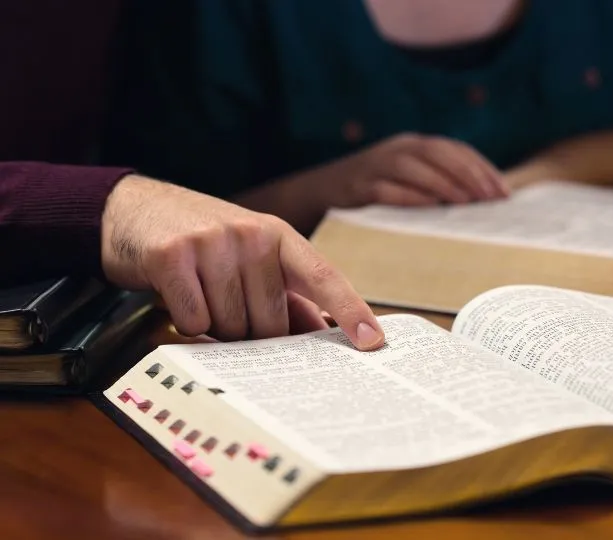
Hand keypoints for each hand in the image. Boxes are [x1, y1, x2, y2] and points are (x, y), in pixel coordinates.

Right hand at [100, 175, 384, 349]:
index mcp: (279, 235)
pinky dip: (185, 322)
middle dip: (251, 332)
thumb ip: (285, 293)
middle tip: (228, 306)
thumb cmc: (203, 242)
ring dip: (216, 327)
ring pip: (232, 327)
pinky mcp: (173, 256)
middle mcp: (252, 234)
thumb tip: (321, 335)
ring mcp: (213, 242)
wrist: (133, 209)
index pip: (323, 276)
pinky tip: (179, 295)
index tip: (372, 341)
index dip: (351, 310)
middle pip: (271, 322)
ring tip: (202, 294)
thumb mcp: (250, 256)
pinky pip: (194, 321)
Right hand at [316, 133, 508, 207]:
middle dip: (468, 175)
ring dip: (442, 184)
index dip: (482, 168)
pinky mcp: (359, 186)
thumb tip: (481, 202)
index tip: (503, 193)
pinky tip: (430, 208)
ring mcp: (376, 165)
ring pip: (413, 168)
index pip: (455, 150)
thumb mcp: (408, 179)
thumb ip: (438, 182)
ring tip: (466, 203)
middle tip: (490, 200)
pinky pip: (387, 189)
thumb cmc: (377, 189)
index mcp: (414, 145)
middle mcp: (397, 148)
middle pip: (438, 154)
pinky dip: (410, 197)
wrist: (322, 190)